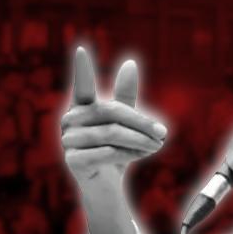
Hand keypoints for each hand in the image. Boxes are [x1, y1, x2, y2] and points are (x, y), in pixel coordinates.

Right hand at [61, 48, 166, 193]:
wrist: (105, 184)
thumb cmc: (115, 148)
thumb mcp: (124, 121)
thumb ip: (125, 95)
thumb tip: (130, 62)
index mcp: (81, 107)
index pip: (82, 86)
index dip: (82, 69)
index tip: (82, 48)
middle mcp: (70, 121)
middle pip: (112, 113)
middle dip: (142, 122)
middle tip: (164, 132)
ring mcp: (68, 141)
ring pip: (112, 134)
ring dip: (139, 140)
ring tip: (157, 146)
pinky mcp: (73, 160)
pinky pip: (108, 152)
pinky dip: (129, 154)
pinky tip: (141, 155)